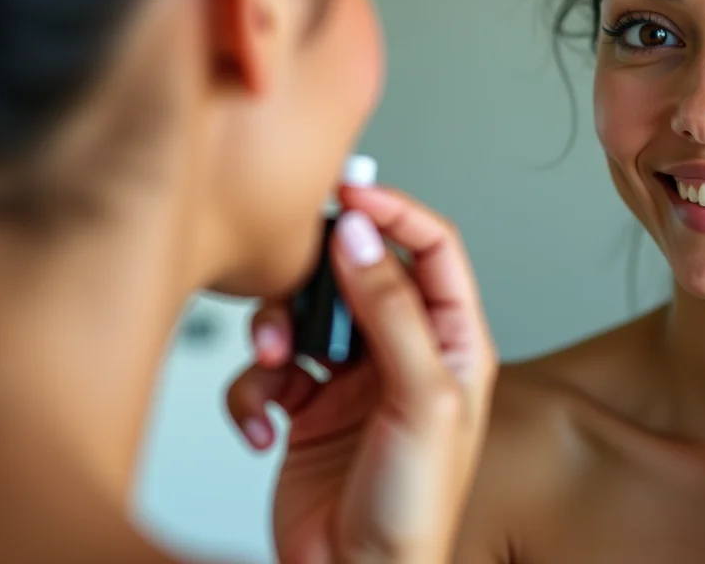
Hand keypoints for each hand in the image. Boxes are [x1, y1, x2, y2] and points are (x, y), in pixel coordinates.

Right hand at [226, 186, 497, 563]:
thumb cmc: (412, 511)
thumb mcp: (419, 400)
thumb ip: (391, 311)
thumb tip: (362, 236)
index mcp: (450, 343)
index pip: (431, 249)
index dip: (393, 211)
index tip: (348, 193)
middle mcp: (401, 352)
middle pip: (356, 272)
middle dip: (316, 277)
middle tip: (291, 281)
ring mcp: (349, 379)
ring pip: (303, 314)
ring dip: (277, 332)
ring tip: (274, 362)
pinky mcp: (303, 408)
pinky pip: (266, 369)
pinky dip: (253, 391)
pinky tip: (264, 425)